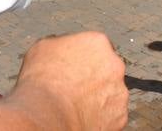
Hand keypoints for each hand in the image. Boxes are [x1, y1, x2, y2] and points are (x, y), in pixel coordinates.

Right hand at [0, 32, 127, 130]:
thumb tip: (61, 50)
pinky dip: (101, 117)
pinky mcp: (120, 116)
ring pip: (110, 93)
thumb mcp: (43, 48)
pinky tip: (83, 117)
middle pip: (107, 69)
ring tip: (77, 106)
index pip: (96, 47)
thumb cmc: (42, 82)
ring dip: (99, 97)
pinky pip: (111, 115)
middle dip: (95, 77)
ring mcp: (119, 92)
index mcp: (97, 43)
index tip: (74, 68)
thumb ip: (61, 45)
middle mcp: (115, 64)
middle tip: (76, 88)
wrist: (46, 115)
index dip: (83, 59)